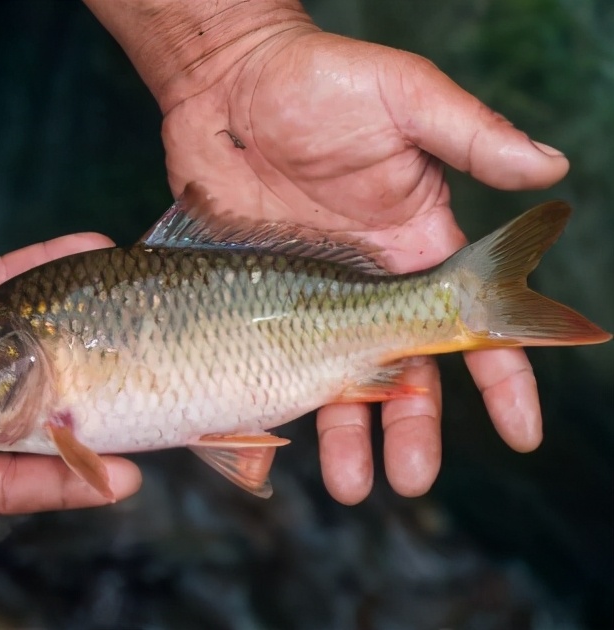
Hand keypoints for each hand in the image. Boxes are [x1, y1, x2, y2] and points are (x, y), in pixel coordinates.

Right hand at [0, 231, 140, 598]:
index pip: (4, 478)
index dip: (61, 480)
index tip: (122, 480)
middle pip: (31, 416)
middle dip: (90, 414)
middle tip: (152, 409)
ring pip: (28, 347)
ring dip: (83, 332)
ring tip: (139, 321)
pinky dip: (40, 265)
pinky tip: (86, 248)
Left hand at [86, 0, 567, 503]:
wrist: (227, 85)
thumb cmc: (317, 80)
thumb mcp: (403, 95)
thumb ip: (469, 133)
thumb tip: (550, 169)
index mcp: (417, 242)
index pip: (472, 325)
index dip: (503, 379)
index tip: (520, 432)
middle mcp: (368, 280)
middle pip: (406, 372)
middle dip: (414, 429)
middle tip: (411, 479)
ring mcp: (311, 295)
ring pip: (341, 382)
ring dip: (351, 437)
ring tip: (351, 487)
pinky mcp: (257, 298)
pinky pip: (272, 363)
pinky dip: (280, 405)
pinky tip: (277, 442)